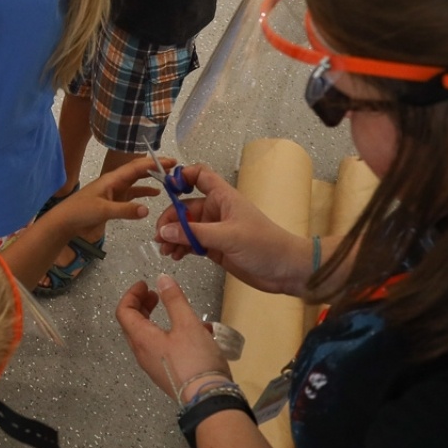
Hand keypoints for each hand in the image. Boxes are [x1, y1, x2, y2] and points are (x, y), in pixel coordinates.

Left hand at [44, 155, 166, 235]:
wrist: (65, 222)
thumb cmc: (80, 211)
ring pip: (137, 182)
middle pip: (138, 172)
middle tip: (175, 167)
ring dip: (151, 180)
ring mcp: (115, 192)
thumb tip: (147, 209)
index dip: (154, 163)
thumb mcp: (103, 210)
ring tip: (169, 179)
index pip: (136, 167)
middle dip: (155, 168)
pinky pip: (133, 195)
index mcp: (112, 179)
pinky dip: (144, 193)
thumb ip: (125, 210)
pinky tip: (155, 194)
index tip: (172, 161)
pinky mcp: (114, 202)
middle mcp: (115, 182)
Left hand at [116, 274, 232, 401]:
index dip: (131, 295)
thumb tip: (162, 279)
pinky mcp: (167, 375)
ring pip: (150, 337)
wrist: (210, 400)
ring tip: (182, 312)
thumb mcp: (187, 324)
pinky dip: (173, 335)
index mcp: (141, 339)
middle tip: (156, 295)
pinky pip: (164, 349)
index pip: (124, 312)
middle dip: (143, 306)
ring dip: (161, 320)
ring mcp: (154, 366)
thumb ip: (174, 300)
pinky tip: (199, 334)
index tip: (145, 284)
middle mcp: (142, 353)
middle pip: (133, 324)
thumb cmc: (195, 359)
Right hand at [154, 164, 311, 295]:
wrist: (287, 271)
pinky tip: (175, 255)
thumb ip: (194, 233)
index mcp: (223, 198)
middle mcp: (217, 211)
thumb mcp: (228, 236)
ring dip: (173, 237)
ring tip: (165, 250)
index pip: (200, 176)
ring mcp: (215, 230)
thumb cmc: (264, 245)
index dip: (183, 176)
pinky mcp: (215, 248)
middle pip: (184, 207)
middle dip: (170, 220)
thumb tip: (164, 231)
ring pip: (185, 228)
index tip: (167, 188)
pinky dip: (180, 248)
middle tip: (160, 236)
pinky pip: (191, 243)